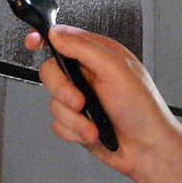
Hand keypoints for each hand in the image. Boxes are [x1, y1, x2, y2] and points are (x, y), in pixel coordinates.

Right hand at [25, 24, 181, 177]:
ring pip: (54, 102)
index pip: (64, 39)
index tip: (33, 43)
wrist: (148, 149)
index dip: (44, 39)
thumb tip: (57, 33)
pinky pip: (58, 124)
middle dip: (63, 91)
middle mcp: (88, 75)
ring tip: (95, 124)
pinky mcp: (77, 121)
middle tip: (80, 101)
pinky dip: (75, 131)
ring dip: (74, 118)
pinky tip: (93, 132)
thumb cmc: (143, 110)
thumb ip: (84, 48)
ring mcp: (82, 99)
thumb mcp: (116, 69)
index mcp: (99, 55)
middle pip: (51, 72)